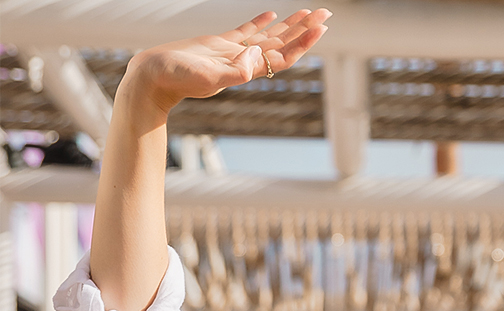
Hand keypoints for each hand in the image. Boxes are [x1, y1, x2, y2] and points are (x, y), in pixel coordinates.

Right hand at [125, 9, 331, 112]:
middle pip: (282, 45)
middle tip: (325, 14)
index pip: (283, 56)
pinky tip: (273, 15)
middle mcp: (245, 62)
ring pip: (268, 37)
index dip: (303, 42)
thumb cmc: (178, 80)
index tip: (319, 27)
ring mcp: (233, 53)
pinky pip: (246, 31)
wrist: (155, 79)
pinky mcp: (219, 44)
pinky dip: (261, 23)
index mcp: (246, 70)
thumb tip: (256, 57)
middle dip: (304, 30)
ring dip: (289, 26)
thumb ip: (234, 71)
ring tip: (308, 13)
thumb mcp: (208, 77)